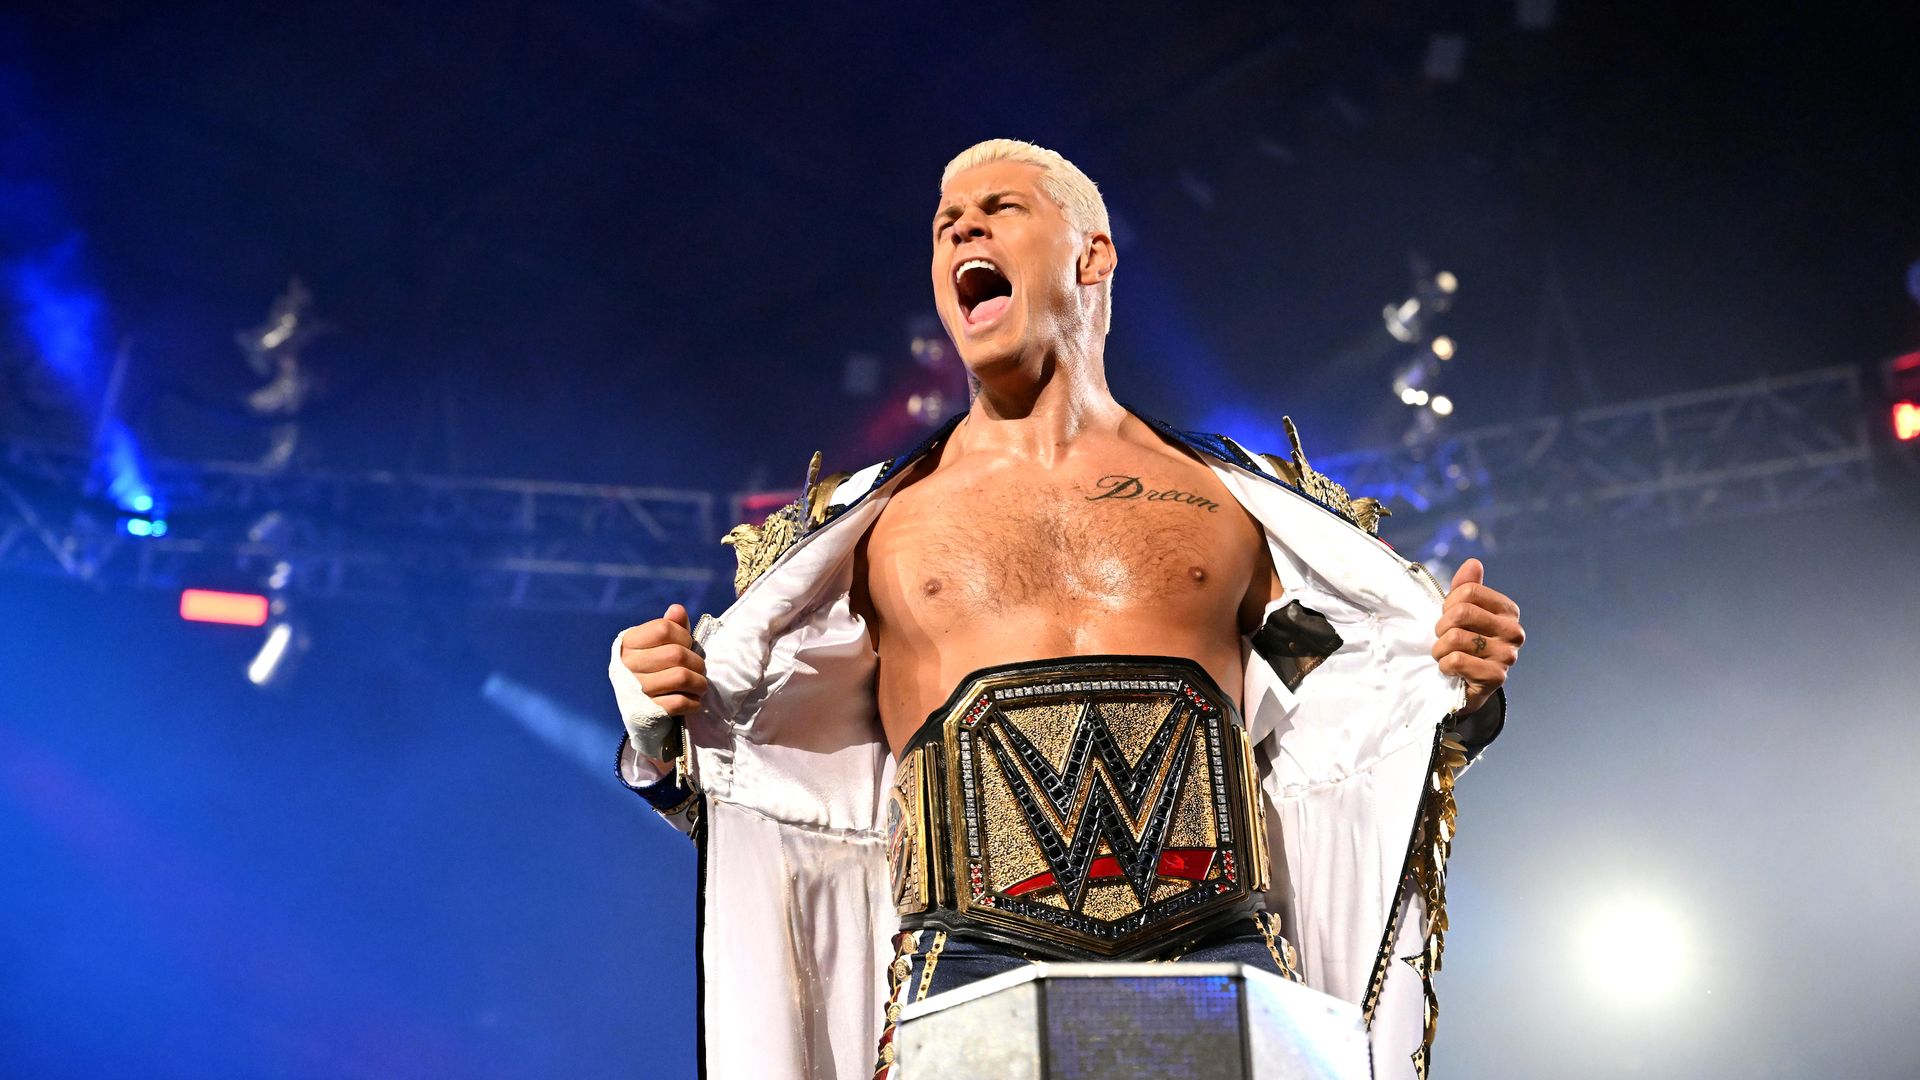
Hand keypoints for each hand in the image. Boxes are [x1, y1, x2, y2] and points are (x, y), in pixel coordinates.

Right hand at [617, 604, 707, 715]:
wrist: (640, 707)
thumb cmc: (653, 667)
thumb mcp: (659, 644)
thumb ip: (670, 625)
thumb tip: (677, 609)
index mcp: (628, 642)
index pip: (664, 629)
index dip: (683, 636)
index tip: (686, 645)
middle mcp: (627, 665)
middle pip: (677, 654)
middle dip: (697, 662)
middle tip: (699, 669)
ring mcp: (636, 689)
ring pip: (681, 677)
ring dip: (699, 683)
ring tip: (699, 685)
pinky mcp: (647, 711)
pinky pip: (680, 702)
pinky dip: (693, 702)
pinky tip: (692, 700)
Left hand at [1431, 559, 1523, 714]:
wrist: (1465, 685)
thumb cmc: (1463, 644)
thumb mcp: (1462, 613)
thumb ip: (1467, 587)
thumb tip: (1473, 563)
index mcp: (1507, 610)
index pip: (1468, 590)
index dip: (1448, 604)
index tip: (1448, 617)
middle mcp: (1513, 631)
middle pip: (1461, 612)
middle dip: (1441, 627)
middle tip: (1443, 638)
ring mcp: (1508, 655)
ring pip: (1455, 637)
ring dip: (1440, 649)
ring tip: (1447, 655)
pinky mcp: (1496, 677)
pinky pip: (1456, 661)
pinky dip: (1444, 666)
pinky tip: (1452, 671)